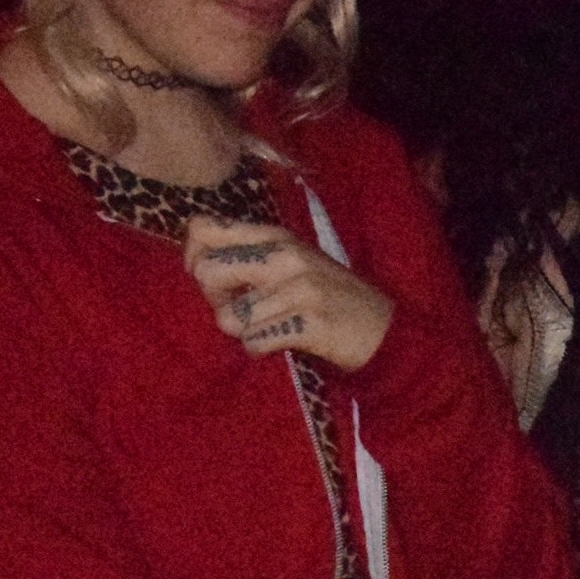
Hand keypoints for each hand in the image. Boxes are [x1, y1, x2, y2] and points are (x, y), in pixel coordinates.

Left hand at [184, 217, 393, 372]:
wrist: (386, 332)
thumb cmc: (331, 298)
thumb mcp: (293, 263)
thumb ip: (250, 255)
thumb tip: (197, 263)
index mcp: (276, 237)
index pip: (204, 229)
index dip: (193, 257)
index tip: (211, 280)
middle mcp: (285, 256)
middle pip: (208, 272)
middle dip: (214, 300)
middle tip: (240, 311)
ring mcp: (299, 289)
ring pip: (229, 316)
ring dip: (242, 331)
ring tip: (269, 329)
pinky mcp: (310, 324)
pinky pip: (255, 341)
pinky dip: (261, 349)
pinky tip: (283, 343)